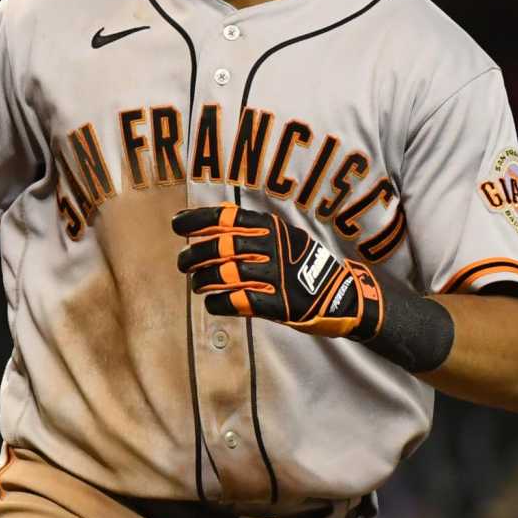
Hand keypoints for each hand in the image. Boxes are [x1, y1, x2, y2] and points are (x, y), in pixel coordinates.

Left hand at [172, 203, 383, 339]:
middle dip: (192, 255)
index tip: (176, 224)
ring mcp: (275, 276)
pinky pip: (235, 301)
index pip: (223, 217)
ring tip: (197, 284)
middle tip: (183, 262)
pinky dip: (217, 302)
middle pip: (217, 247)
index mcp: (270, 228)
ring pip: (222, 274)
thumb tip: (211, 213)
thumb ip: (251, 226)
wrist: (342, 294)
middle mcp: (271, 248)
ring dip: (201, 280)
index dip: (195, 219)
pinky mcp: (277, 304)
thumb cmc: (302, 264)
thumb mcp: (284, 235)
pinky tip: (213, 302)